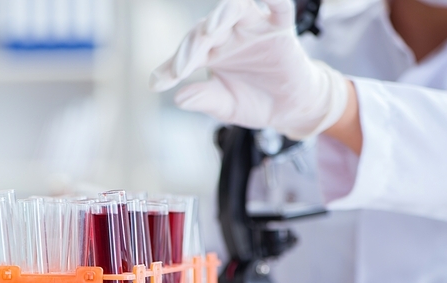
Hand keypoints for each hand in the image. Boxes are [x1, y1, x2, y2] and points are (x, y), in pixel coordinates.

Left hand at [149, 0, 348, 139]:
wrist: (289, 109)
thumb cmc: (254, 103)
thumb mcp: (226, 106)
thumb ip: (204, 99)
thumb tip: (179, 99)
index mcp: (210, 53)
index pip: (186, 54)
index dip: (171, 67)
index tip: (157, 83)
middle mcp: (228, 36)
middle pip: (205, 31)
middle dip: (191, 47)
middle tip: (181, 68)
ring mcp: (253, 28)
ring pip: (235, 9)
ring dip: (221, 15)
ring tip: (210, 31)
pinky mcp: (280, 27)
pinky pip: (278, 7)